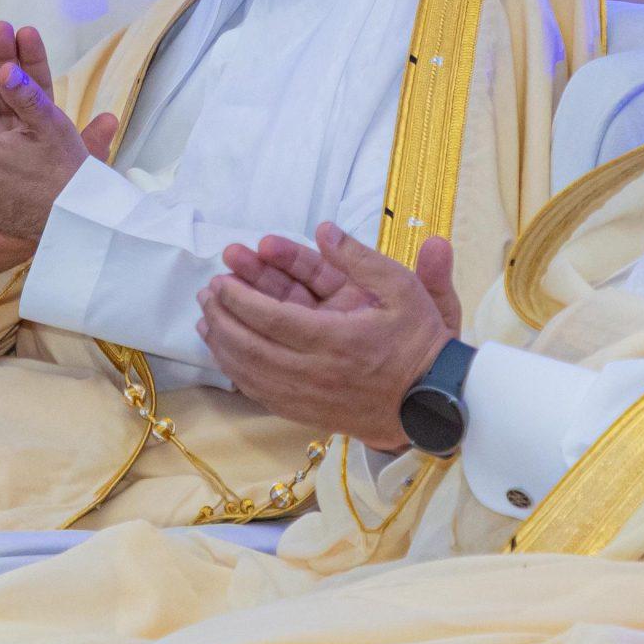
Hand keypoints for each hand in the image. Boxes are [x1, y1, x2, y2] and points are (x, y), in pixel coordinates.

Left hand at [198, 226, 461, 449]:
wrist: (438, 402)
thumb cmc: (421, 344)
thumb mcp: (403, 290)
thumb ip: (361, 258)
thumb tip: (324, 228)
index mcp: (338, 339)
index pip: (273, 319)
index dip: (240, 300)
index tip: (220, 282)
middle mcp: (317, 373)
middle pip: (252, 347)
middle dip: (223, 319)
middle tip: (206, 295)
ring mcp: (311, 398)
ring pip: (251, 374)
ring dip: (222, 347)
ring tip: (205, 322)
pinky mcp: (310, 414)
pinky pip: (263, 396)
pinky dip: (238, 375)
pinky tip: (225, 358)